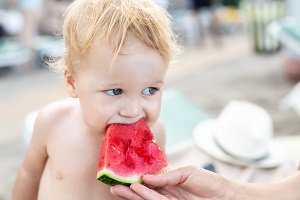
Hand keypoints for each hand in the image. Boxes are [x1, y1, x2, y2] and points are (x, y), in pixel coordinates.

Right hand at [110, 166, 231, 199]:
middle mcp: (167, 193)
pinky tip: (137, 191)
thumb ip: (167, 175)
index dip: (137, 179)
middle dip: (129, 190)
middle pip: (145, 192)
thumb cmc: (209, 182)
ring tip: (119, 189)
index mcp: (170, 182)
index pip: (150, 181)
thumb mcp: (187, 172)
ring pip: (148, 199)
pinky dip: (147, 196)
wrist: (227, 195)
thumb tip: (147, 176)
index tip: (123, 174)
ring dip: (133, 194)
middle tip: (113, 186)